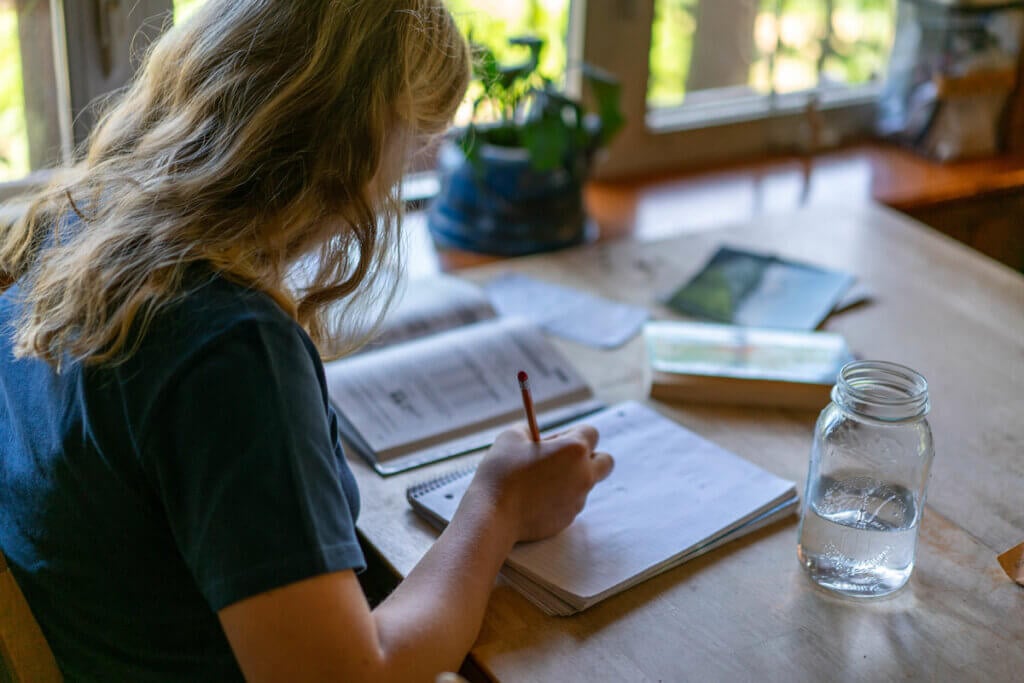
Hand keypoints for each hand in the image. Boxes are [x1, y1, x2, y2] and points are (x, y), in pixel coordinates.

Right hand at [465, 424, 613, 542]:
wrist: (493, 516)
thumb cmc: (502, 472)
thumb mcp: (511, 437)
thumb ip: (529, 430)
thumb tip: (533, 434)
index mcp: (575, 450)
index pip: (591, 433)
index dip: (572, 433)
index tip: (553, 440)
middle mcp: (584, 475)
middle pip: (605, 461)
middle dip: (590, 457)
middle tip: (562, 459)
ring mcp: (578, 500)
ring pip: (585, 484)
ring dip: (570, 479)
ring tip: (537, 481)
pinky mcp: (568, 520)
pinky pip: (570, 503)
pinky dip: (559, 499)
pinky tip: (533, 499)